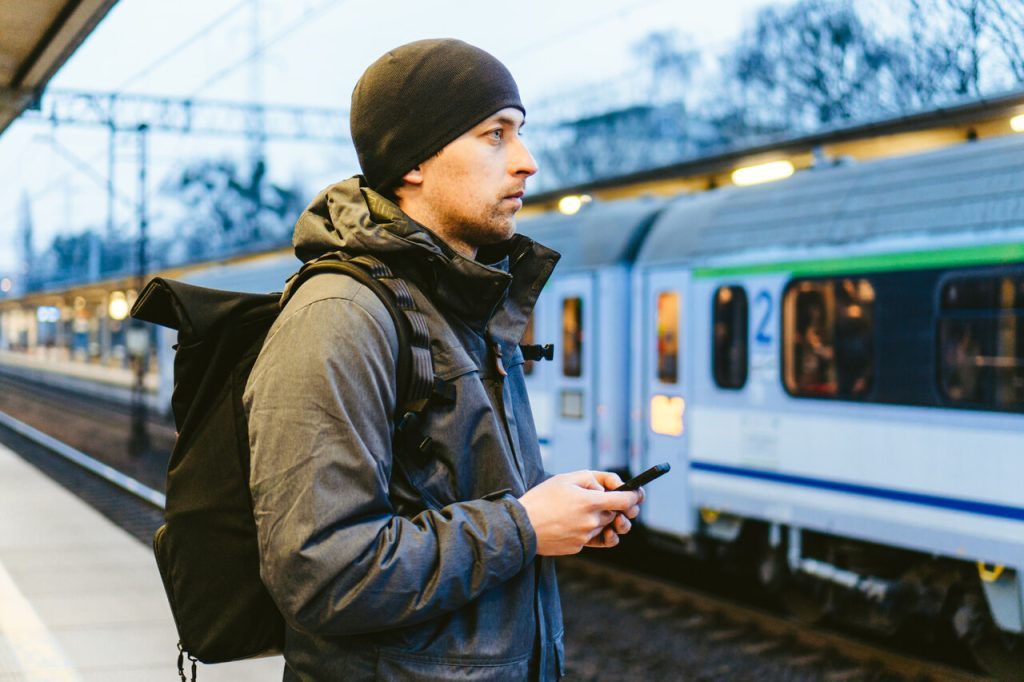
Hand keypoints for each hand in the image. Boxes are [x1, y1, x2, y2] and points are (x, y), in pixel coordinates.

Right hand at [517, 470, 642, 555]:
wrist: (521, 526)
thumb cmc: (542, 499)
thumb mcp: (566, 478)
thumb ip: (592, 479)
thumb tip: (607, 488)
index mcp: (591, 502)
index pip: (625, 500)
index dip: (635, 496)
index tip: (638, 494)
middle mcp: (592, 522)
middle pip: (615, 514)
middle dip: (613, 507)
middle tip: (601, 500)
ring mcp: (586, 537)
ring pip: (604, 527)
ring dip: (599, 519)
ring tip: (583, 511)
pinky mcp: (578, 547)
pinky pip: (591, 538)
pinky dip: (587, 530)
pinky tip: (572, 523)